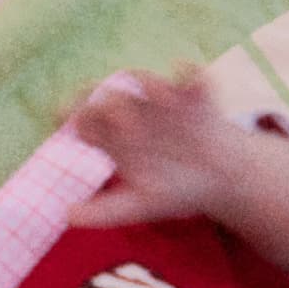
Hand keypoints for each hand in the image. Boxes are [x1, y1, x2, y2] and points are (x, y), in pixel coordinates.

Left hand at [63, 70, 239, 231]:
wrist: (220, 180)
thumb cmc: (172, 189)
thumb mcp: (139, 204)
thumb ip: (105, 211)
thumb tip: (68, 216)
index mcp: (115, 138)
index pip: (84, 119)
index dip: (72, 117)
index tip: (71, 121)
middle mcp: (134, 114)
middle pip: (109, 95)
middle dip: (107, 101)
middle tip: (111, 115)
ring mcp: (163, 103)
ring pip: (146, 82)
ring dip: (149, 86)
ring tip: (162, 100)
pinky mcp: (194, 97)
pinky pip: (190, 77)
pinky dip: (188, 72)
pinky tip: (183, 71)